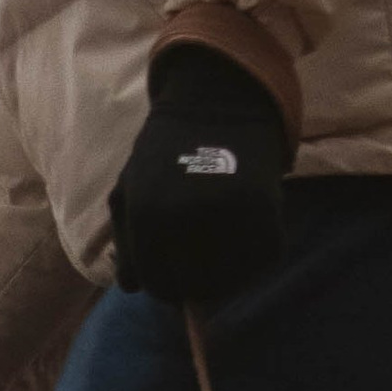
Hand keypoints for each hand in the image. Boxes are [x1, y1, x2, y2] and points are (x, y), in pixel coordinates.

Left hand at [109, 44, 290, 304]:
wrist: (216, 102)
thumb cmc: (165, 153)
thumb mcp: (129, 189)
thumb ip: (125, 242)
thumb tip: (131, 288)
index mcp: (147, 217)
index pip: (157, 285)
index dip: (167, 286)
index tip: (177, 275)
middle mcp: (184, 221)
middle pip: (195, 288)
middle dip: (197, 282)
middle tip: (203, 262)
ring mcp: (226, 215)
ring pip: (233, 280)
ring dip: (230, 273)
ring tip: (226, 247)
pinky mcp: (264, 207)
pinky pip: (265, 258)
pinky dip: (259, 255)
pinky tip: (248, 234)